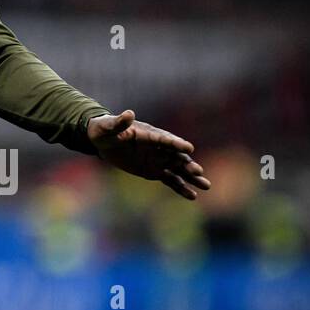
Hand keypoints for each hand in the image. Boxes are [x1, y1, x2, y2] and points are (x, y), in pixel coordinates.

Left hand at [87, 109, 211, 199]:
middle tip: (198, 171)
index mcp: (149, 134)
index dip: (175, 143)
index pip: (164, 139)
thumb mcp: (108, 127)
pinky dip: (181, 188)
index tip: (188, 148)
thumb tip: (129, 113)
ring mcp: (158, 159)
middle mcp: (158, 147)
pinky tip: (193, 196)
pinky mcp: (155, 170)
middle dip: (187, 164)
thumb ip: (119, 122)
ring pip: (178, 169)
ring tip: (206, 185)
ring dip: (191, 177)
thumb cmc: (104, 130)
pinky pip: (170, 180)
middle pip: (176, 156)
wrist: (103, 141)